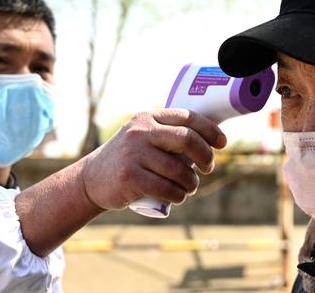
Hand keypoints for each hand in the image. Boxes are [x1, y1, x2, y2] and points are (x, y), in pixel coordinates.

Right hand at [81, 109, 226, 209]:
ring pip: (179, 169)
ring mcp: (134, 154)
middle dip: (205, 156)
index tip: (222, 143)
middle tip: (208, 168)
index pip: (187, 117)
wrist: (91, 180)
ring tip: (190, 187)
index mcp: (147, 117)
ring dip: (191, 183)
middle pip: (187, 139)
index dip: (210, 130)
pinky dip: (178, 195)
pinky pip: (166, 188)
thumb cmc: (128, 160)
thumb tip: (209, 141)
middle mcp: (140, 132)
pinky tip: (178, 197)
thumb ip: (167, 134)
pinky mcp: (130, 177)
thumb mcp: (143, 138)